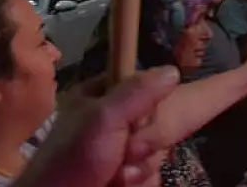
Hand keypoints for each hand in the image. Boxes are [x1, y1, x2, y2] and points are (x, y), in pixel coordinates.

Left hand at [16, 66, 180, 186]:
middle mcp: (114, 119)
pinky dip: (142, 180)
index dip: (152, 102)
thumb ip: (138, 92)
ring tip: (119, 175)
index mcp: (101, 94)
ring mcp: (121, 147)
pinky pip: (154, 171)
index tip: (144, 117)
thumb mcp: (103, 118)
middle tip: (128, 152)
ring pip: (159, 148)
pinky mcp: (128, 173)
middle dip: (149, 139)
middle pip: (159, 118)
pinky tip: (122, 183)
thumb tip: (172, 71)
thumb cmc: (73, 158)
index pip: (146, 84)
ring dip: (144, 165)